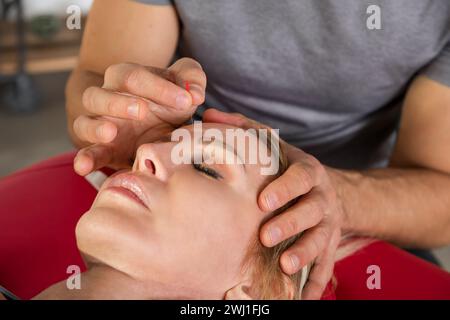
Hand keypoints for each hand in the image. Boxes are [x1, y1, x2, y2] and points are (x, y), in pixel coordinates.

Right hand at [73, 58, 206, 174]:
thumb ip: (192, 80)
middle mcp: (107, 100)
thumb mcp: (185, 87)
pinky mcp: (103, 151)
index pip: (133, 76)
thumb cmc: (171, 102)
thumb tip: (195, 93)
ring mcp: (102, 126)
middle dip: (119, 102)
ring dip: (96, 127)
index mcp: (126, 79)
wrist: (164, 128)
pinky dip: (84, 159)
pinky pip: (87, 153)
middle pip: (98, 95)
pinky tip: (83, 167)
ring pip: (85, 122)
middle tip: (143, 110)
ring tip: (111, 132)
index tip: (187, 100)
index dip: (159, 87)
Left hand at [203, 108, 342, 299]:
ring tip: (286, 267)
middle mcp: (321, 198)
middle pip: (311, 211)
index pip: (301, 177)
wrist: (328, 190)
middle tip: (266, 237)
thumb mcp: (272, 144)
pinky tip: (302, 300)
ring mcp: (328, 224)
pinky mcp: (330, 245)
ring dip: (305, 254)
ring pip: (321, 239)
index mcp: (307, 172)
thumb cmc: (289, 167)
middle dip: (291, 224)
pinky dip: (316, 284)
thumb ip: (243, 129)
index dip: (285, 189)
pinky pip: (326, 266)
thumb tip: (207, 115)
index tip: (263, 201)